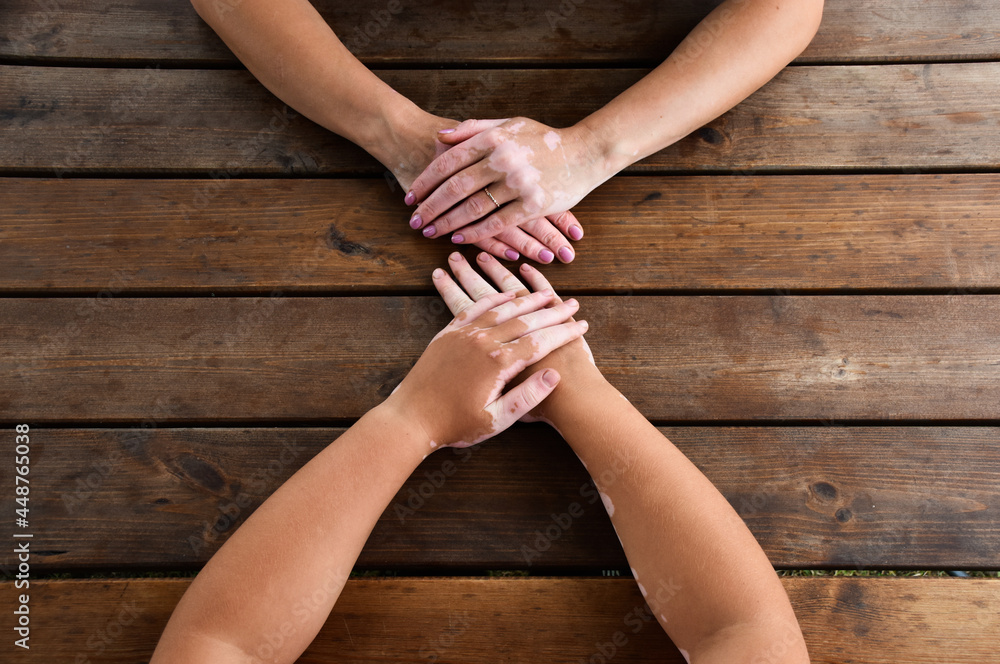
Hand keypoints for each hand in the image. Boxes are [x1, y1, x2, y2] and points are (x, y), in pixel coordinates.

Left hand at [386, 279, 588, 449]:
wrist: (411, 417)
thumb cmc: (455, 424)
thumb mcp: (496, 420)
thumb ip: (527, 397)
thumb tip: (554, 375)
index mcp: (497, 363)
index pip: (540, 341)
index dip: (563, 332)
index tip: (581, 324)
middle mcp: (482, 342)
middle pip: (525, 320)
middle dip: (551, 311)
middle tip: (571, 303)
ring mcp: (464, 334)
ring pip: (501, 309)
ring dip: (526, 300)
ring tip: (546, 294)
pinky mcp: (449, 333)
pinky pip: (476, 308)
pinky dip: (494, 299)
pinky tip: (507, 294)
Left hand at [406, 117, 604, 257]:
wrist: (586, 152)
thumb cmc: (544, 138)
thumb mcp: (507, 123)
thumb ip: (473, 129)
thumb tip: (440, 137)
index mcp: (493, 139)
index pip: (449, 162)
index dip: (426, 182)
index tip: (410, 196)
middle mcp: (504, 160)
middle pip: (455, 188)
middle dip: (430, 207)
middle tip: (413, 221)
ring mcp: (519, 183)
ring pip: (473, 208)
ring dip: (448, 222)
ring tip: (430, 232)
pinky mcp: (534, 204)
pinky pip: (497, 222)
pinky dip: (475, 232)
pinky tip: (459, 238)